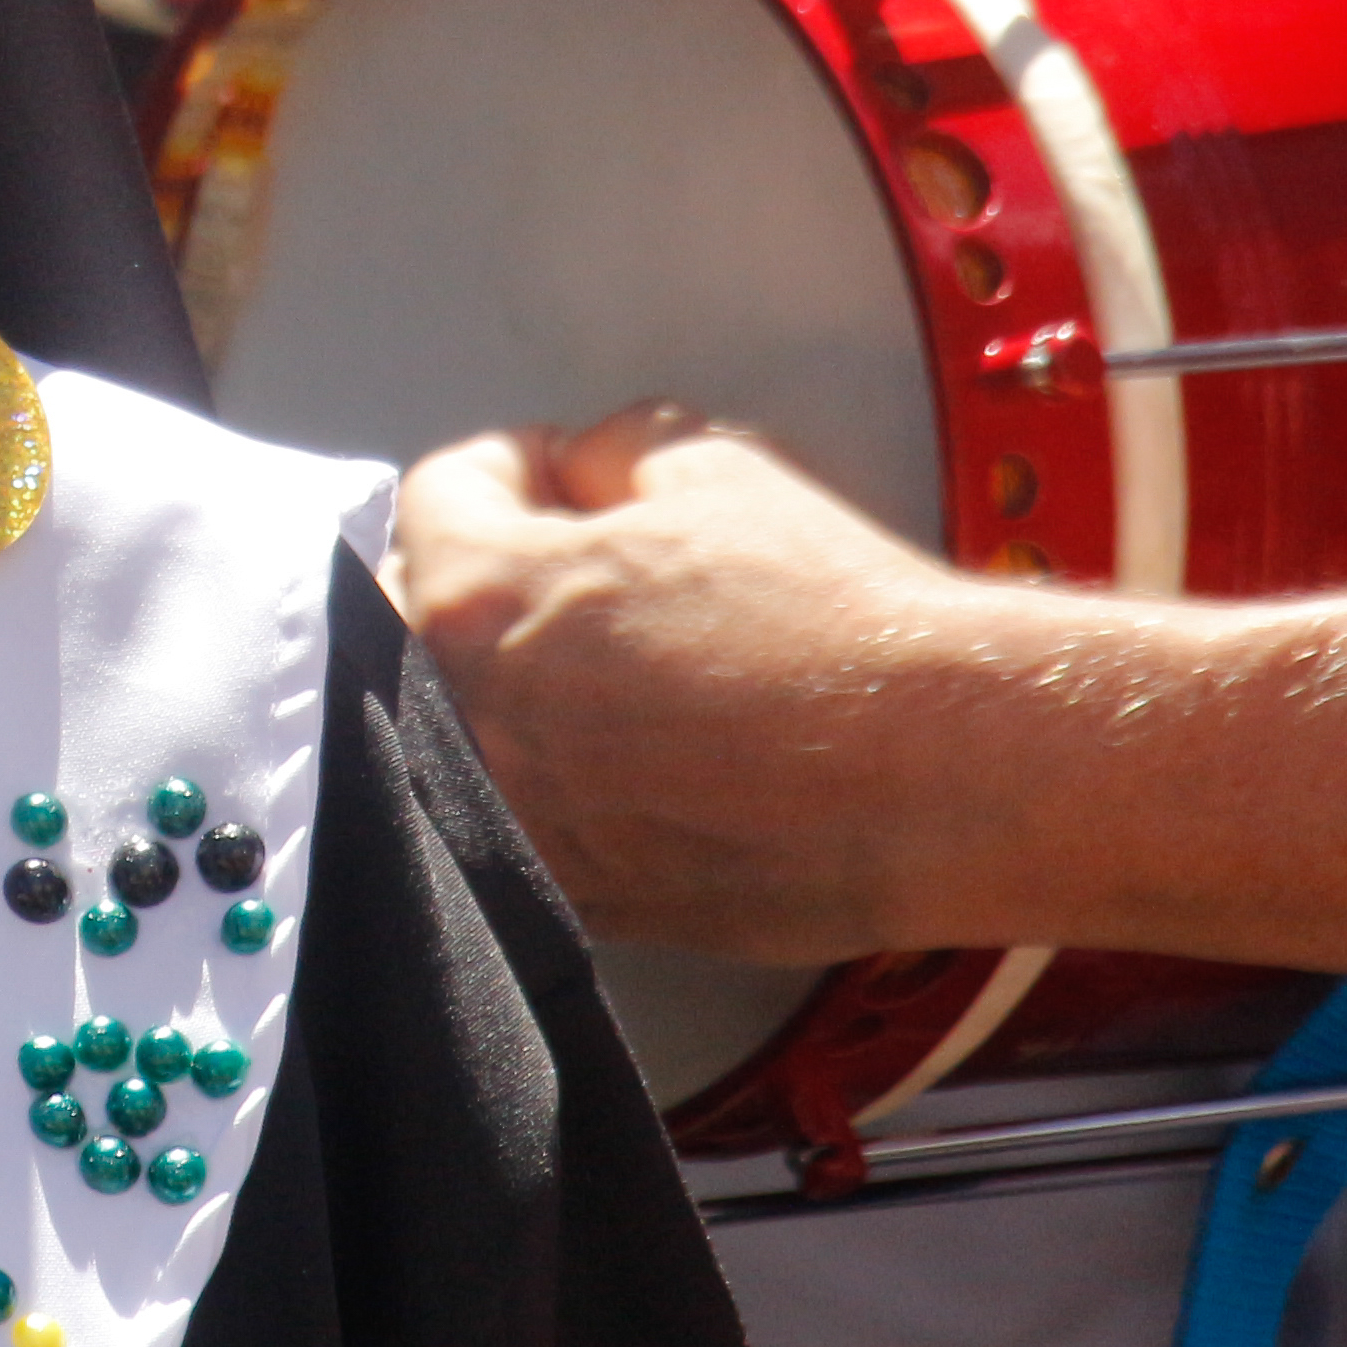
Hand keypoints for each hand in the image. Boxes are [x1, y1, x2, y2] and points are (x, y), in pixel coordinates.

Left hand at [387, 408, 1008, 960]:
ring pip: (453, 724)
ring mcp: (511, 820)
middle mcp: (464, 720)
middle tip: (572, 557)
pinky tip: (634, 751)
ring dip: (506, 679)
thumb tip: (590, 466)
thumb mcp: (716, 472)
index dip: (516, 464)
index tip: (559, 471)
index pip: (435, 496)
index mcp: (476, 600)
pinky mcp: (570, 894)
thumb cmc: (832, 631)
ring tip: (610, 659)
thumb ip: (618, 452)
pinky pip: (515, 812)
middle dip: (479, 570)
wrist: (935, 779)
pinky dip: (548, 775)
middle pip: (411, 613)